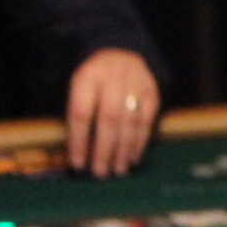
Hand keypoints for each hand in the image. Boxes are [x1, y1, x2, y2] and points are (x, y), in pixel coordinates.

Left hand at [65, 47, 159, 176]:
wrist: (121, 53)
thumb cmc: (93, 82)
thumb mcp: (77, 90)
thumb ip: (75, 119)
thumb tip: (75, 157)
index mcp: (87, 77)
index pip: (82, 113)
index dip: (79, 140)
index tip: (78, 164)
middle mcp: (113, 78)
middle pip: (109, 119)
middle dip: (104, 149)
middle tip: (101, 173)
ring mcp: (135, 84)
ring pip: (130, 122)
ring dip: (124, 150)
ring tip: (118, 170)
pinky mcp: (152, 92)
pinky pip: (147, 121)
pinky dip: (140, 142)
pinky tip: (132, 158)